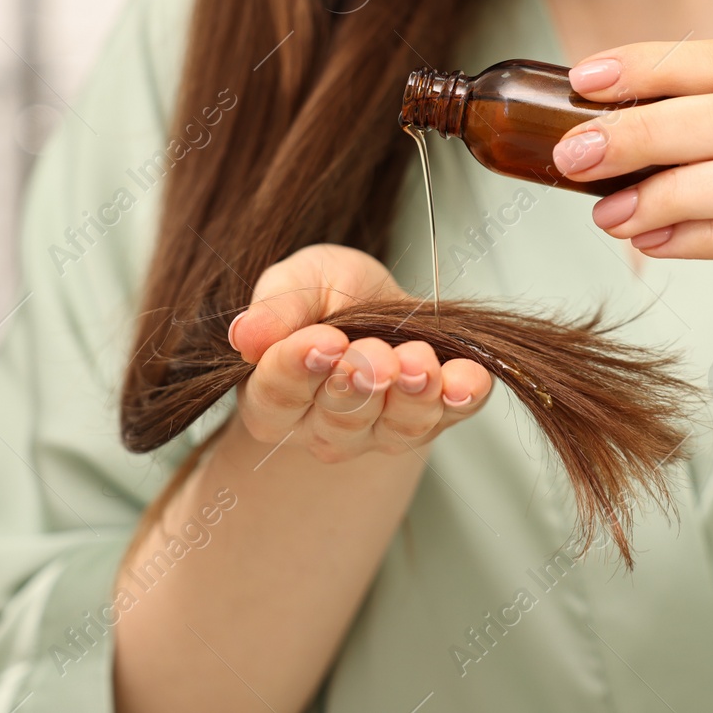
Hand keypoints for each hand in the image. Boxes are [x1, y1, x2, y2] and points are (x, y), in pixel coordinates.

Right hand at [226, 244, 493, 461]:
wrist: (381, 303)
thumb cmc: (330, 294)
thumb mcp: (301, 281)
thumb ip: (278, 308)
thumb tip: (245, 335)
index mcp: (275, 396)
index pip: (277, 395)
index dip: (298, 369)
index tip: (323, 341)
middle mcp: (323, 427)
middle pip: (338, 420)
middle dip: (361, 384)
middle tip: (376, 358)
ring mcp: (379, 432)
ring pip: (393, 430)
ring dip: (410, 397)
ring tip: (419, 363)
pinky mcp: (430, 421)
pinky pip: (448, 419)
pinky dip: (460, 399)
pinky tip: (467, 380)